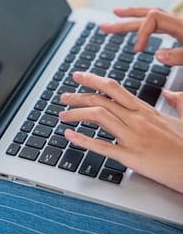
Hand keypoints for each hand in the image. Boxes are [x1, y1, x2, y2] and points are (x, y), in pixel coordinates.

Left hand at [59, 72, 182, 192]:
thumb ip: (177, 101)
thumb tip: (169, 92)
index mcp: (147, 111)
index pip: (114, 88)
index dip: (93, 80)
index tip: (78, 76)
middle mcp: (138, 120)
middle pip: (101, 100)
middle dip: (78, 97)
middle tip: (63, 97)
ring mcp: (134, 138)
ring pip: (99, 117)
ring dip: (76, 114)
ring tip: (62, 116)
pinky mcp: (133, 157)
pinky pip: (102, 146)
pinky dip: (82, 140)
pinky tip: (69, 136)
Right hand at [100, 7, 182, 65]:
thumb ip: (178, 56)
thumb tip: (157, 54)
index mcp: (181, 25)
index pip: (152, 19)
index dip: (140, 33)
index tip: (136, 50)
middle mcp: (178, 22)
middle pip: (147, 15)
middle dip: (124, 21)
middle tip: (104, 27)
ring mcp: (178, 25)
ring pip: (152, 15)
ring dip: (132, 14)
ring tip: (116, 12)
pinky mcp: (180, 31)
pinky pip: (158, 21)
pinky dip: (144, 21)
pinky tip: (139, 24)